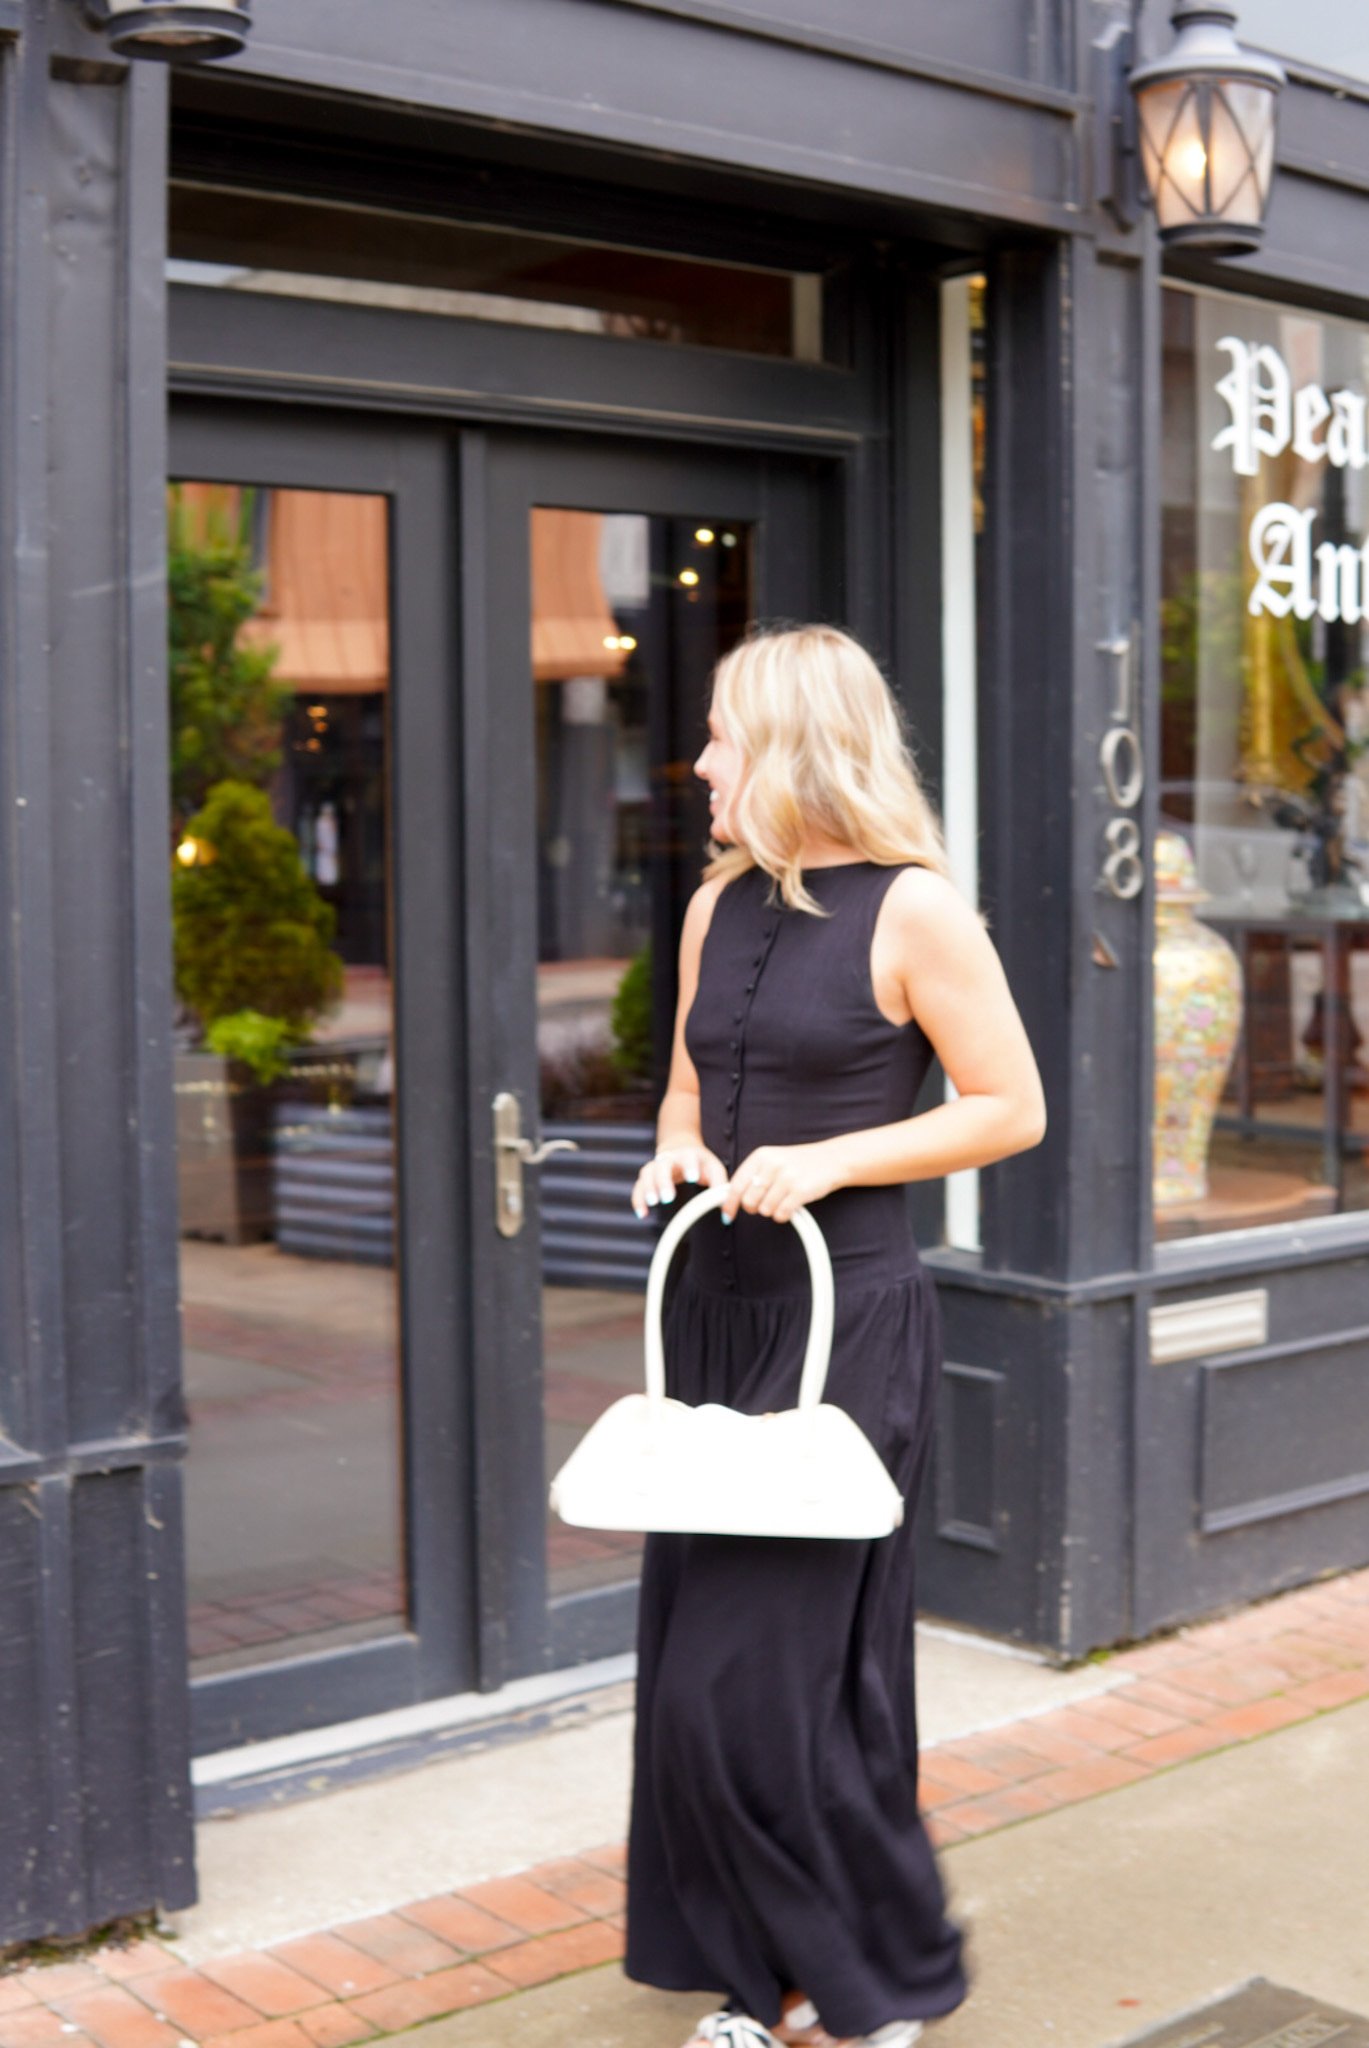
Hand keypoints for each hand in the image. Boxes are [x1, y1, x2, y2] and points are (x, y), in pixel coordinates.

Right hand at [631, 1143, 726, 1218]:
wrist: (680, 1146)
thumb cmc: (701, 1162)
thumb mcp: (714, 1168)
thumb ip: (720, 1185)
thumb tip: (724, 1210)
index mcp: (688, 1154)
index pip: (688, 1157)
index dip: (690, 1166)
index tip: (692, 1178)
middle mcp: (669, 1158)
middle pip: (662, 1166)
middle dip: (664, 1181)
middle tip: (667, 1197)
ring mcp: (656, 1166)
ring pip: (647, 1174)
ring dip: (648, 1188)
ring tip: (652, 1203)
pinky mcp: (647, 1177)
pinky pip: (638, 1186)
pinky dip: (638, 1199)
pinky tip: (642, 1213)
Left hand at [722, 1143, 839, 1224]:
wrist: (831, 1159)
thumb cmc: (798, 1163)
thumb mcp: (773, 1161)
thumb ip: (753, 1175)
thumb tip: (730, 1198)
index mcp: (761, 1156)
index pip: (736, 1184)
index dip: (730, 1203)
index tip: (727, 1215)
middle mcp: (773, 1165)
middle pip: (749, 1201)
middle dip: (755, 1208)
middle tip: (765, 1203)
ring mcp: (787, 1177)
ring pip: (765, 1210)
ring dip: (772, 1211)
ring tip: (783, 1200)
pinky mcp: (801, 1191)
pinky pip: (781, 1214)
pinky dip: (784, 1216)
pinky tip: (791, 1206)